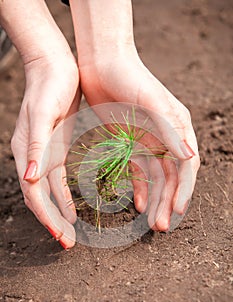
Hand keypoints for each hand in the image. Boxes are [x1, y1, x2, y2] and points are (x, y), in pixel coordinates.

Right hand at [11, 54, 80, 247]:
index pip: (35, 193)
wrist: (55, 67)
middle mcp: (32, 157)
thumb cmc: (49, 87)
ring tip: (70, 232)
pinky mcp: (56, 148)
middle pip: (40, 198)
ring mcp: (44, 153)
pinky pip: (58, 179)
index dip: (48, 217)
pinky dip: (64, 196)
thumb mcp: (44, 114)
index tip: (63, 237)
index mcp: (27, 151)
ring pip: (49, 192)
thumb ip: (37, 146)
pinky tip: (73, 208)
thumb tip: (29, 178)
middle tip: (68, 243)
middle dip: (53, 222)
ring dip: (59, 213)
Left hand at [78, 53, 199, 230]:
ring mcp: (149, 141)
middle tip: (160, 226)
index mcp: (178, 128)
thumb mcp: (152, 102)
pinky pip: (139, 171)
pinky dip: (139, 188)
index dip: (183, 190)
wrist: (103, 62)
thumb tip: (190, 159)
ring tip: (150, 222)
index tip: (176, 211)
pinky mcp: (130, 143)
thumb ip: (170, 129)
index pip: (186, 166)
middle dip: (167, 202)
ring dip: (155, 200)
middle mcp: (167, 137)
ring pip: (156, 178)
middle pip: (171, 177)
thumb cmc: (130, 78)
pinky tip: (136, 204)